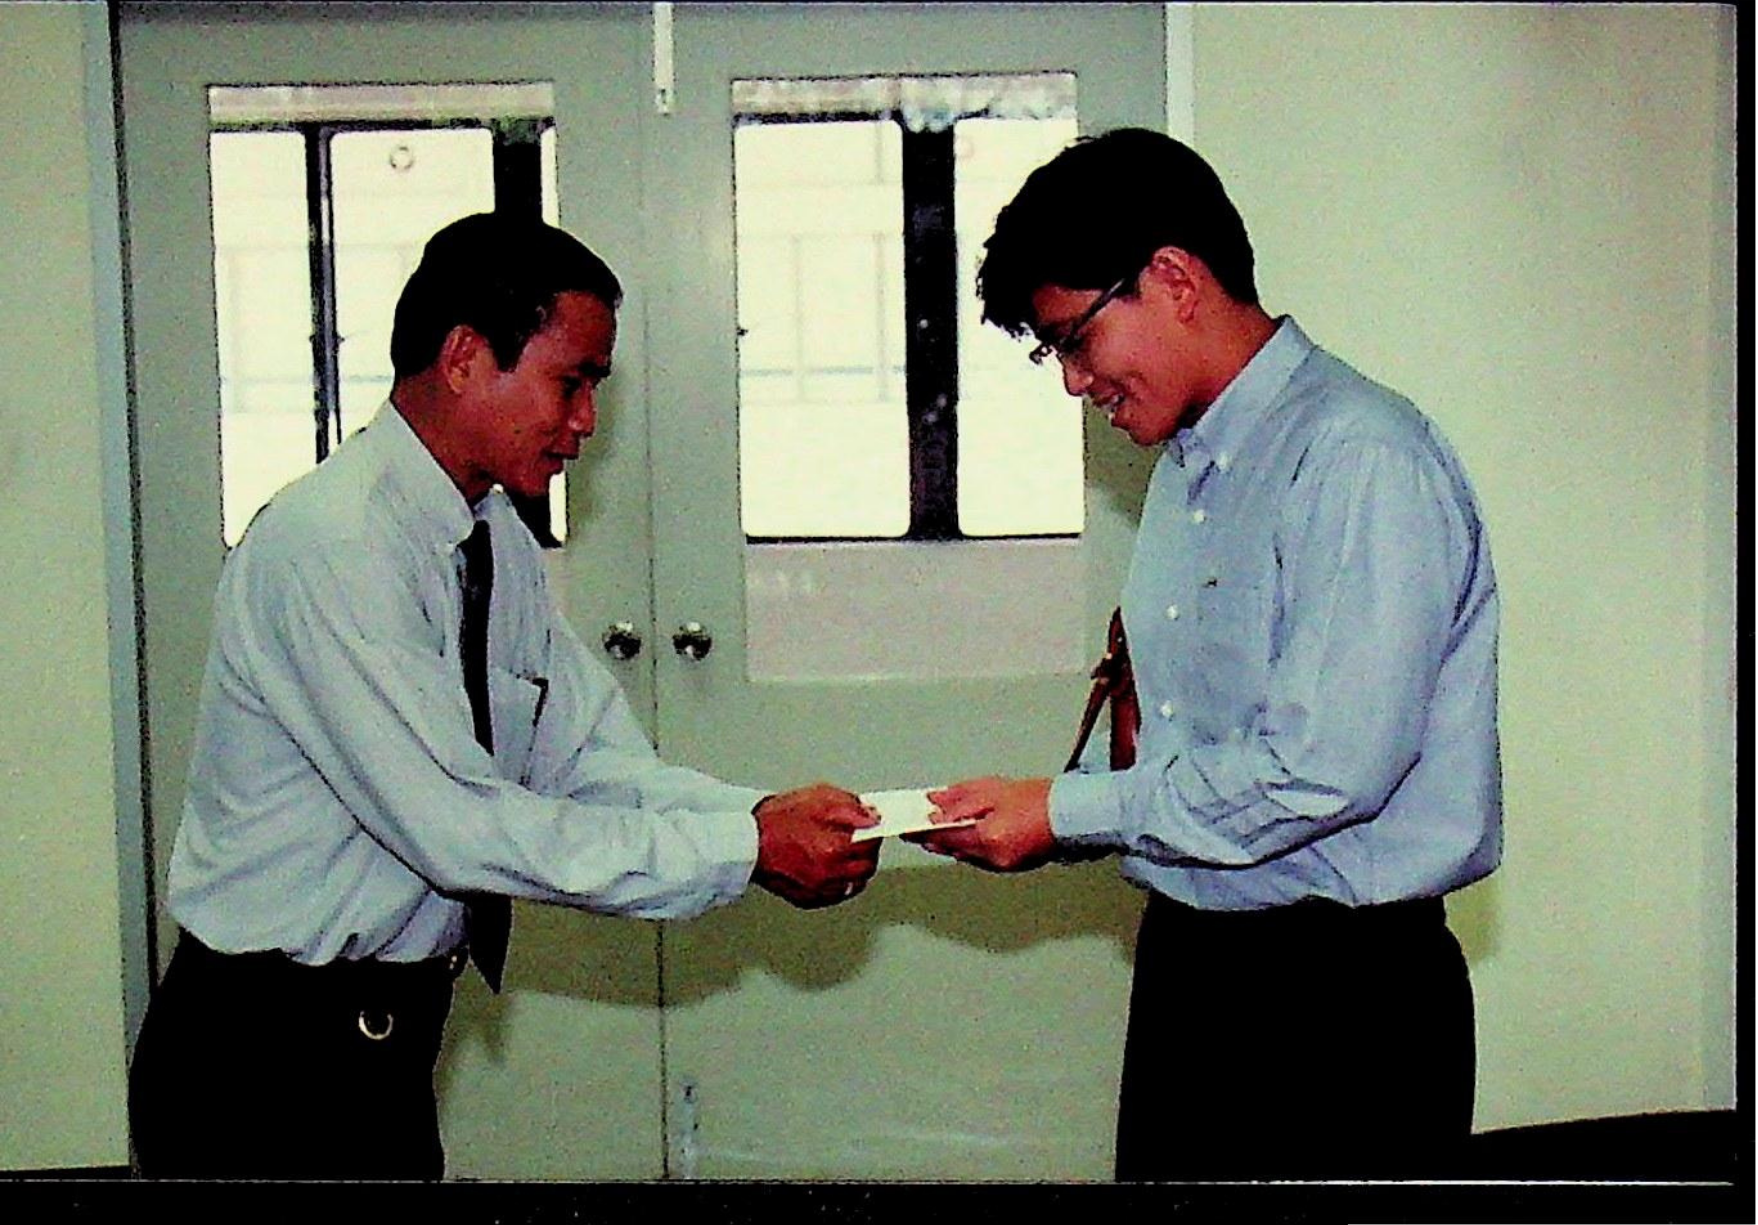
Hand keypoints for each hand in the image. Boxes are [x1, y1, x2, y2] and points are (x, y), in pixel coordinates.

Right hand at [752, 783, 879, 907]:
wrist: (748, 842)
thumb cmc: (777, 820)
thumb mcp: (819, 798)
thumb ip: (851, 806)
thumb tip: (872, 816)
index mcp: (836, 846)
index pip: (874, 842)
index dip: (873, 830)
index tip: (870, 826)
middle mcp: (831, 872)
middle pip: (868, 865)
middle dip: (866, 851)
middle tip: (856, 839)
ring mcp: (820, 888)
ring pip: (855, 883)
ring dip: (855, 869)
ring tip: (842, 854)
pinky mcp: (809, 898)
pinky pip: (836, 895)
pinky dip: (839, 883)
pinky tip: (831, 870)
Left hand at [906, 776, 1056, 872]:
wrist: (1072, 814)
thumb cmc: (1041, 800)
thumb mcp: (994, 790)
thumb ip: (960, 798)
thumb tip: (935, 804)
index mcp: (987, 838)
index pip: (943, 837)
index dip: (921, 832)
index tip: (906, 828)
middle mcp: (992, 857)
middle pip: (952, 849)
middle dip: (934, 838)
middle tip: (918, 828)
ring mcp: (1002, 865)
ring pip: (965, 855)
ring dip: (952, 842)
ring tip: (940, 828)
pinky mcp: (1011, 865)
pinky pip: (980, 857)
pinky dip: (971, 845)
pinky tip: (967, 834)